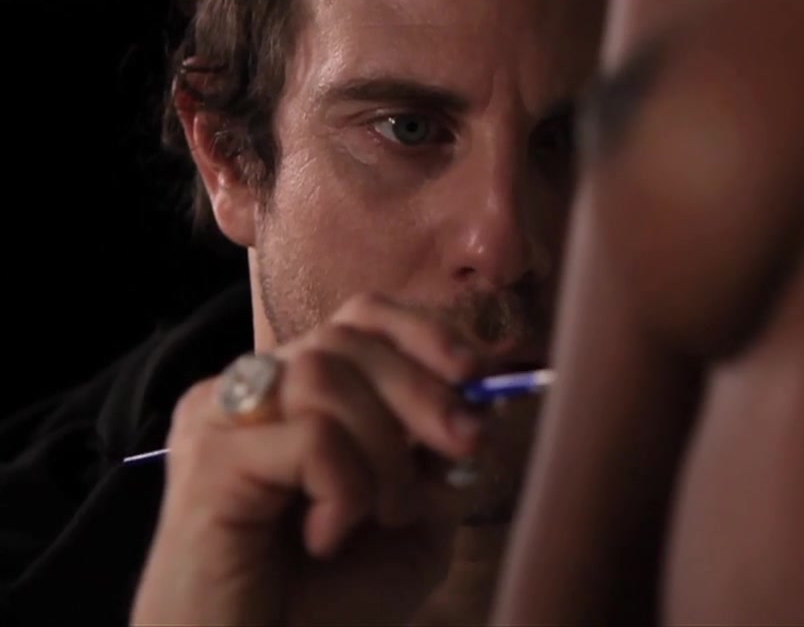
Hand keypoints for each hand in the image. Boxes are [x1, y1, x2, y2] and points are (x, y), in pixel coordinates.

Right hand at [131, 293, 488, 625]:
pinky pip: (309, 436)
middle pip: (348, 338)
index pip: (359, 317)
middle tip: (467, 445)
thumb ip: (441, 461)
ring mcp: (221, 420)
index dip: (424, 333)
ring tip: (385, 514)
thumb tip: (484, 405)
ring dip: (383, 448)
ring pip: (325, 374)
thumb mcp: (413, 525)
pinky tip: (327, 535)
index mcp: (297, 395)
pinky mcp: (208, 460)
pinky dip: (346, 485)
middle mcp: (253, 393)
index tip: (476, 375)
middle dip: (424, 390)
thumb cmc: (326, 604)